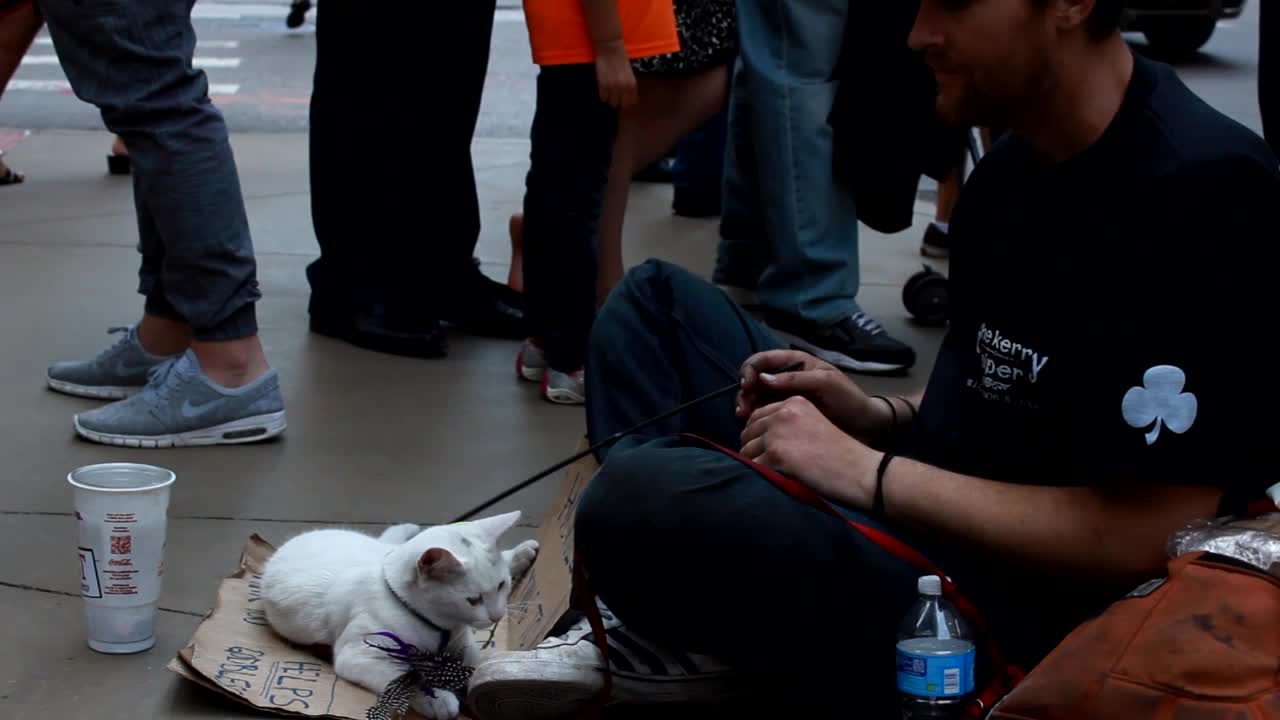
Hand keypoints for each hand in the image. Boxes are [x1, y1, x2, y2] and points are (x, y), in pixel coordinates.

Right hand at [594, 41, 637, 108]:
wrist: (610, 49)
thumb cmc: (621, 58)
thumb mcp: (629, 73)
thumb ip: (629, 85)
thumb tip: (626, 95)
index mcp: (632, 84)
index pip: (632, 101)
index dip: (628, 102)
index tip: (624, 100)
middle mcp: (624, 87)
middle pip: (622, 105)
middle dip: (620, 103)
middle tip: (616, 98)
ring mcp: (613, 87)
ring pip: (612, 103)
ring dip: (611, 100)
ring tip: (609, 93)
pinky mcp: (602, 85)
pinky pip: (603, 97)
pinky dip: (603, 96)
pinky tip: (604, 90)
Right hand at [737, 350, 890, 440]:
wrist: (863, 426)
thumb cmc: (848, 399)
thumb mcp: (825, 383)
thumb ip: (795, 378)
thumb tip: (763, 378)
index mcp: (796, 362)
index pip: (764, 360)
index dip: (751, 370)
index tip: (747, 385)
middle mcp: (786, 376)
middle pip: (755, 378)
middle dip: (745, 390)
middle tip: (743, 408)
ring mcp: (784, 395)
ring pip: (755, 396)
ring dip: (746, 404)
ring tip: (744, 417)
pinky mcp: (784, 413)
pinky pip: (763, 412)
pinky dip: (754, 416)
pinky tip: (751, 424)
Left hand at [740, 396, 880, 507]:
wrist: (860, 471)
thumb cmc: (840, 454)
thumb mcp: (813, 424)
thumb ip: (787, 423)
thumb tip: (752, 436)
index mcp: (793, 402)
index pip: (757, 415)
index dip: (756, 434)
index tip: (762, 449)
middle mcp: (783, 413)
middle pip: (748, 432)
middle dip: (752, 449)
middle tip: (763, 464)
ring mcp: (778, 433)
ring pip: (746, 450)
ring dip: (753, 463)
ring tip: (769, 473)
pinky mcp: (777, 455)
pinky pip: (752, 467)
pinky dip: (757, 476)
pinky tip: (771, 481)